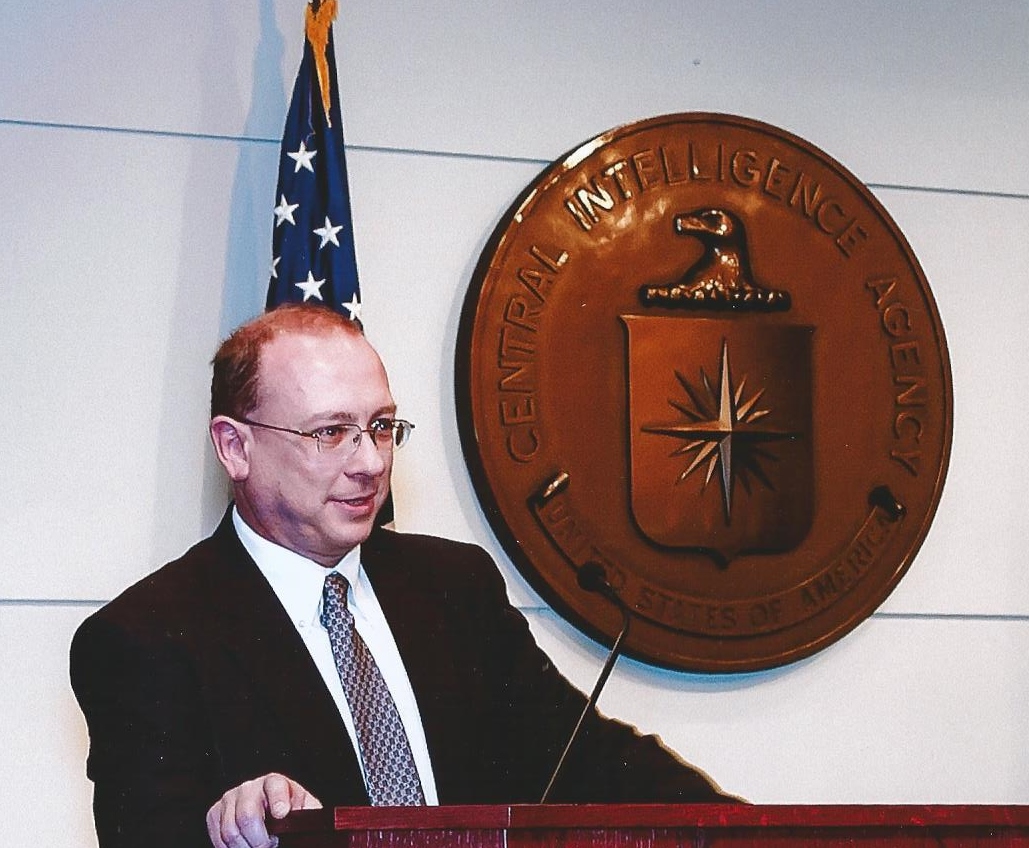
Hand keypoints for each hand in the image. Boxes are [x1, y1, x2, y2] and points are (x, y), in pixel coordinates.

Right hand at [206, 772, 321, 847]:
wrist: (270, 813)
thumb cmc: (289, 813)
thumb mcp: (304, 811)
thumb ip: (309, 815)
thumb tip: (319, 823)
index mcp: (274, 782)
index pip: (274, 786)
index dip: (278, 801)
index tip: (282, 814)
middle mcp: (249, 787)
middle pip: (247, 816)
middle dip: (259, 840)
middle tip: (270, 846)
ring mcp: (230, 799)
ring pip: (230, 831)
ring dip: (245, 847)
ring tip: (259, 846)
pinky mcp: (215, 813)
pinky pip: (217, 837)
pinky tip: (245, 846)